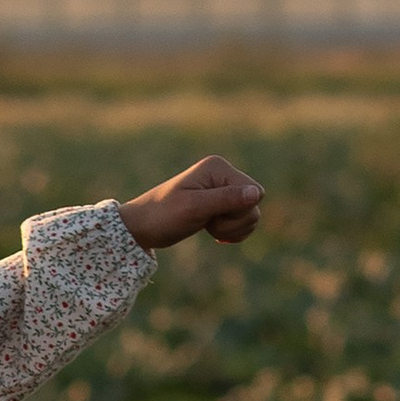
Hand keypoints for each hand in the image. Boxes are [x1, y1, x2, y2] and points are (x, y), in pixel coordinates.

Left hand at [117, 156, 265, 250]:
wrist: (142, 226)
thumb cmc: (163, 216)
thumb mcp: (194, 208)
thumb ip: (226, 200)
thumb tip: (257, 193)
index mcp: (218, 168)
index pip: (254, 193)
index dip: (238, 212)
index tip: (211, 217)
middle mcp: (222, 173)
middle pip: (254, 204)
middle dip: (234, 222)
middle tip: (208, 223)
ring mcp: (221, 188)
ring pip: (250, 214)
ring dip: (232, 228)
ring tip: (207, 226)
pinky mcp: (219, 202)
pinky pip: (242, 219)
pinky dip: (231, 230)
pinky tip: (214, 232)